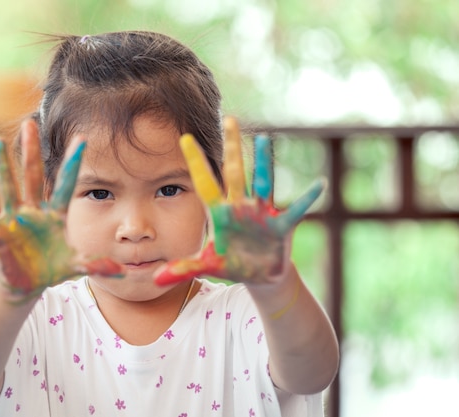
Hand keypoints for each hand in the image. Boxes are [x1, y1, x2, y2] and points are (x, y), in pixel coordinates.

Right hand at [0, 120, 122, 300]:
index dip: (73, 163)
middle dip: (32, 151)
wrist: (28, 282)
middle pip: (33, 176)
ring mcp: (13, 220)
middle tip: (30, 123)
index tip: (82, 138)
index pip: (65, 184)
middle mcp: (33, 211)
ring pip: (7, 188)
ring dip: (2, 167)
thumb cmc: (51, 269)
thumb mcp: (74, 266)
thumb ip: (94, 264)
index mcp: (55, 215)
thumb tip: (120, 270)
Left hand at [155, 117, 324, 285]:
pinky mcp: (280, 224)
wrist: (259, 276)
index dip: (196, 162)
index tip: (184, 138)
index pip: (204, 183)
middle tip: (230, 118)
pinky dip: (307, 200)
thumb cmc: (232, 264)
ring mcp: (261, 212)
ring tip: (265, 139)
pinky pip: (295, 210)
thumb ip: (184, 268)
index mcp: (220, 212)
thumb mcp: (207, 266)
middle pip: (234, 172)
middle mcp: (240, 206)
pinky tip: (318, 185)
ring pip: (262, 182)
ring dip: (263, 162)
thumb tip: (157, 279)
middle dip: (232, 147)